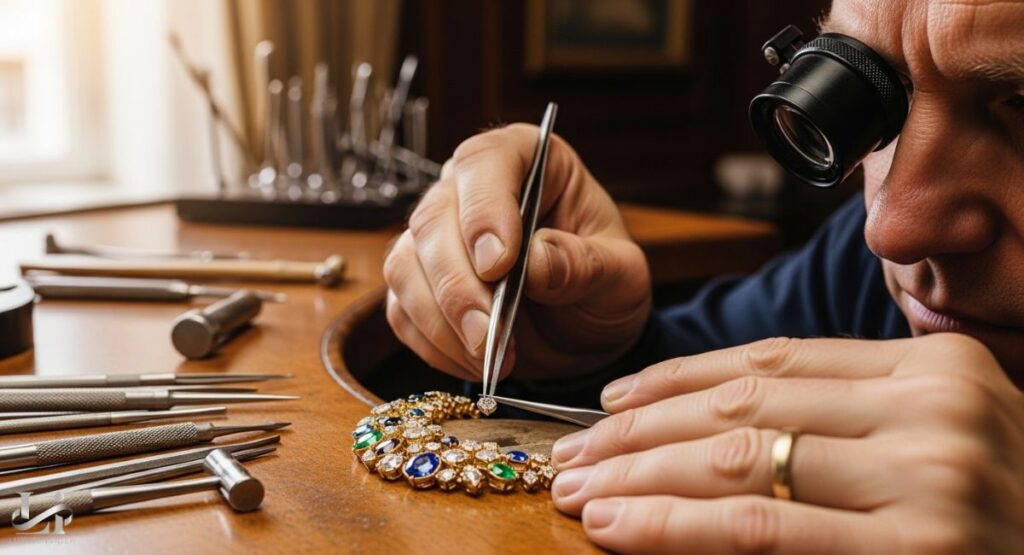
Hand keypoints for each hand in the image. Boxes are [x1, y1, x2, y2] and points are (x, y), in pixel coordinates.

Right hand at [383, 124, 651, 381]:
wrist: (586, 328)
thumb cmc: (605, 284)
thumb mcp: (621, 275)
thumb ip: (584, 264)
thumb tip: (536, 260)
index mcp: (526, 159)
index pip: (485, 162)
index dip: (483, 210)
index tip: (499, 264)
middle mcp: (469, 188)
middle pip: (433, 217)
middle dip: (457, 285)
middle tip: (489, 335)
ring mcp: (437, 235)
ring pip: (405, 264)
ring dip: (440, 320)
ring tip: (488, 357)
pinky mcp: (418, 283)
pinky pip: (401, 310)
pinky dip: (431, 344)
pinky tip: (473, 362)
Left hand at [549, 333, 1023, 553]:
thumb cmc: (997, 514)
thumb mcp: (936, 437)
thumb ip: (846, 417)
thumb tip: (707, 415)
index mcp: (936, 366)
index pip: (777, 358)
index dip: (679, 376)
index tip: (615, 399)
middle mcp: (935, 408)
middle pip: (746, 403)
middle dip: (643, 428)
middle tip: (577, 449)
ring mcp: (930, 479)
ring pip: (740, 460)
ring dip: (641, 473)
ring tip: (581, 487)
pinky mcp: (915, 554)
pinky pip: (758, 530)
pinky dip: (674, 525)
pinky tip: (620, 524)